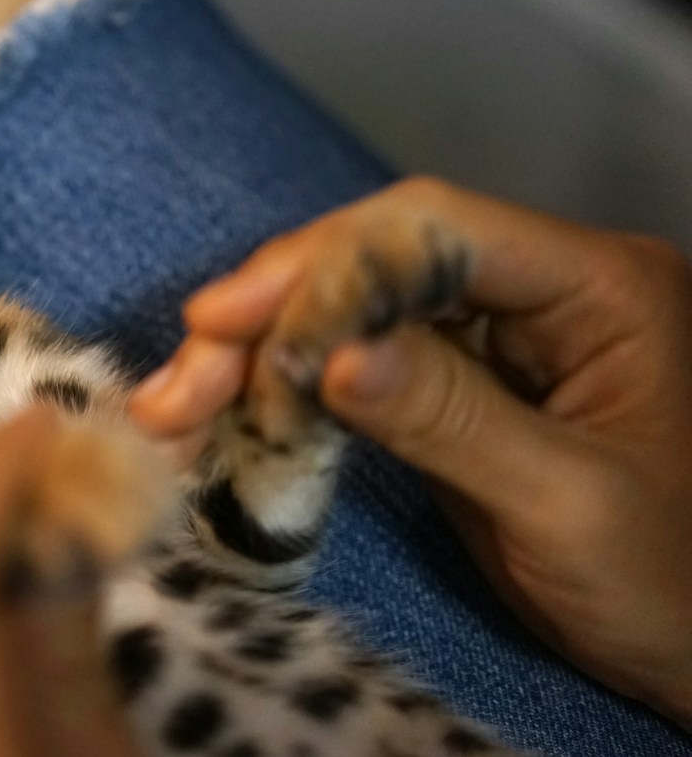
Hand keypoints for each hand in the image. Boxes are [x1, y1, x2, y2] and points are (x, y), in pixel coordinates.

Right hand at [129, 178, 691, 725]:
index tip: (230, 327)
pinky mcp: (456, 382)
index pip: (438, 233)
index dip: (325, 269)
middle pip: (377, 257)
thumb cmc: (673, 585)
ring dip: (259, 351)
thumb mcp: (567, 504)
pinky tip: (225, 411)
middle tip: (183, 378)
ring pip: (352, 305)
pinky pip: (355, 360)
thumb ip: (451, 418)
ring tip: (175, 405)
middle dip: (272, 312)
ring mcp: (494, 332)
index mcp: (599, 287)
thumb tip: (330, 354)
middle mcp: (541, 287)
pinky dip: (284, 387)